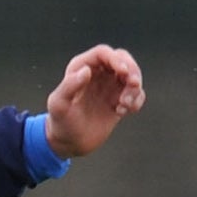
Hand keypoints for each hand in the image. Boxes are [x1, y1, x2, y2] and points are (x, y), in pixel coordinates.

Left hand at [44, 44, 143, 158]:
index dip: (115, 58)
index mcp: (80, 68)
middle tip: (133, 84)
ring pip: (132, 75)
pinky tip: (123, 111)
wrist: (69, 142)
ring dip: (134, 88)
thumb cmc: (60, 122)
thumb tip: (86, 71)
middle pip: (123, 59)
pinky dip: (137, 100)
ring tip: (122, 105)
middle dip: (132, 70)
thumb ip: (69, 86)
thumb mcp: (59, 105)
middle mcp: (97, 73)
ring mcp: (110, 86)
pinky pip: (137, 93)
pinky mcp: (119, 99)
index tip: (123, 71)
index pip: (103, 53)